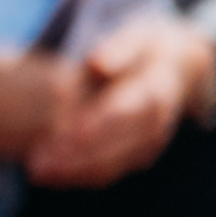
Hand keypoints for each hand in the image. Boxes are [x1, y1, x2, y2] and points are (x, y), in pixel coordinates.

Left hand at [27, 17, 215, 188]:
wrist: (179, 68)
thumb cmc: (145, 48)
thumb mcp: (136, 38)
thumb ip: (117, 49)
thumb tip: (97, 63)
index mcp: (153, 94)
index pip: (123, 114)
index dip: (95, 127)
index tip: (64, 135)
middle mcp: (154, 126)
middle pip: (115, 149)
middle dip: (76, 158)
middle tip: (36, 163)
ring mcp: (146, 145)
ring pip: (111, 167)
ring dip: (74, 173)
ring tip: (36, 172)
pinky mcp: (135, 156)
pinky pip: (108, 172)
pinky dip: (79, 177)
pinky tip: (48, 176)